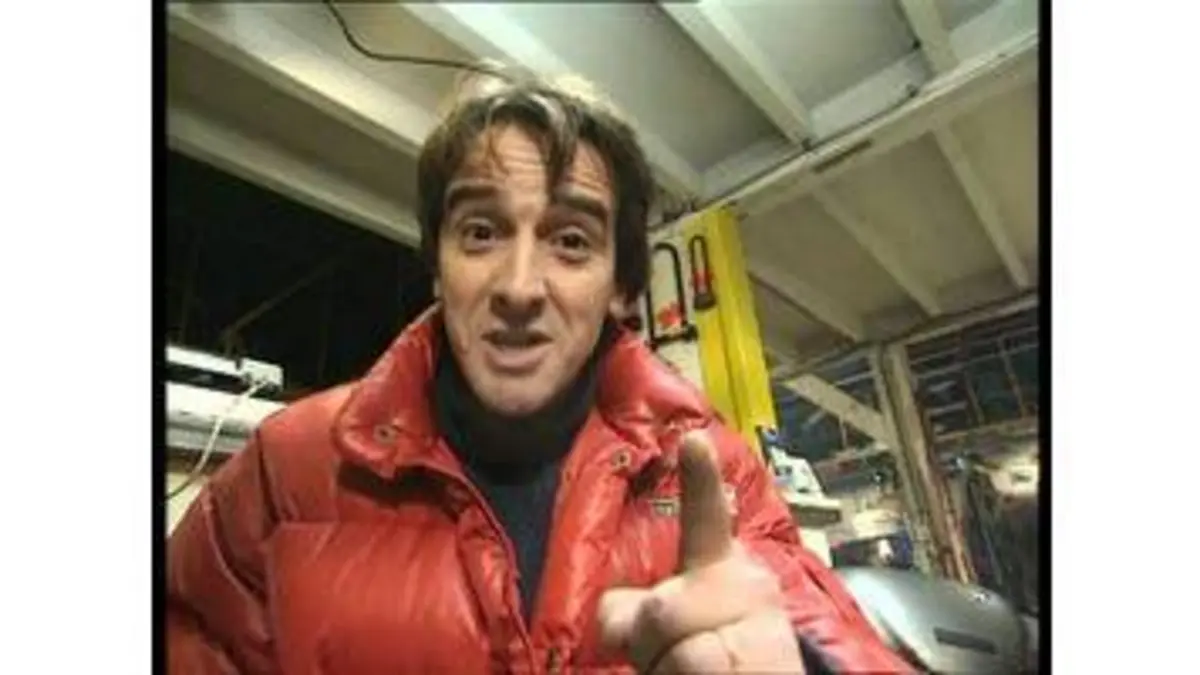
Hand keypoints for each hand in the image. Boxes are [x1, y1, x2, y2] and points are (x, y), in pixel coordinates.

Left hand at [597, 431, 804, 673]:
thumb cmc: (717, 652)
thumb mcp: (677, 621)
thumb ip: (641, 605)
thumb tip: (615, 616)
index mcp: (725, 565)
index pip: (709, 519)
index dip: (700, 481)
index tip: (692, 442)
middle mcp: (748, 585)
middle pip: (659, 608)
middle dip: (649, 642)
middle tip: (679, 654)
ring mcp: (758, 624)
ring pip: (674, 646)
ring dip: (665, 669)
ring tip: (695, 670)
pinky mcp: (762, 660)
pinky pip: (689, 668)